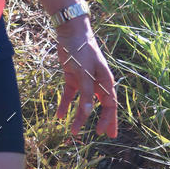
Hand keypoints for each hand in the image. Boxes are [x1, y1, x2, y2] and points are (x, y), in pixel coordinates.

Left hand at [56, 17, 117, 137]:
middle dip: (102, 121)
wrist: (71, 32)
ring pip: (83, 103)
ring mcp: (84, 80)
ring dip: (79, 116)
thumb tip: (88, 112)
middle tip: (103, 136)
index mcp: (105, 80)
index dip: (107, 119)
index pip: (110, 104)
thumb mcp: (85, 72)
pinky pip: (70, 94)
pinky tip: (59, 116)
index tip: (101, 132)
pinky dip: (65, 104)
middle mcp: (96, 82)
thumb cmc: (82, 50)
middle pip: (101, 105)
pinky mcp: (72, 77)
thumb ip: (87, 93)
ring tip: (73, 132)